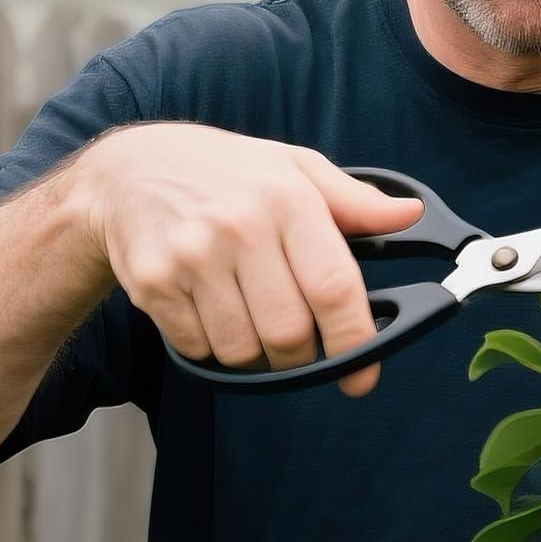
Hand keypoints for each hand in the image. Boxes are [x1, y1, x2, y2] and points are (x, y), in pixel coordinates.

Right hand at [74, 124, 423, 396]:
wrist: (130, 171)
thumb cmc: (228, 173)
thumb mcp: (295, 167)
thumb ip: (355, 201)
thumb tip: (410, 216)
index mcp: (287, 198)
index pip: (333, 286)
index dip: (354, 340)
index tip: (363, 374)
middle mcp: (240, 227)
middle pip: (289, 332)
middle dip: (304, 356)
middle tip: (302, 346)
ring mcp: (193, 257)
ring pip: (243, 350)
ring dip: (257, 355)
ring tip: (254, 320)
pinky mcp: (154, 283)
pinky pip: (200, 348)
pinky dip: (214, 347)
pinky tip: (213, 311)